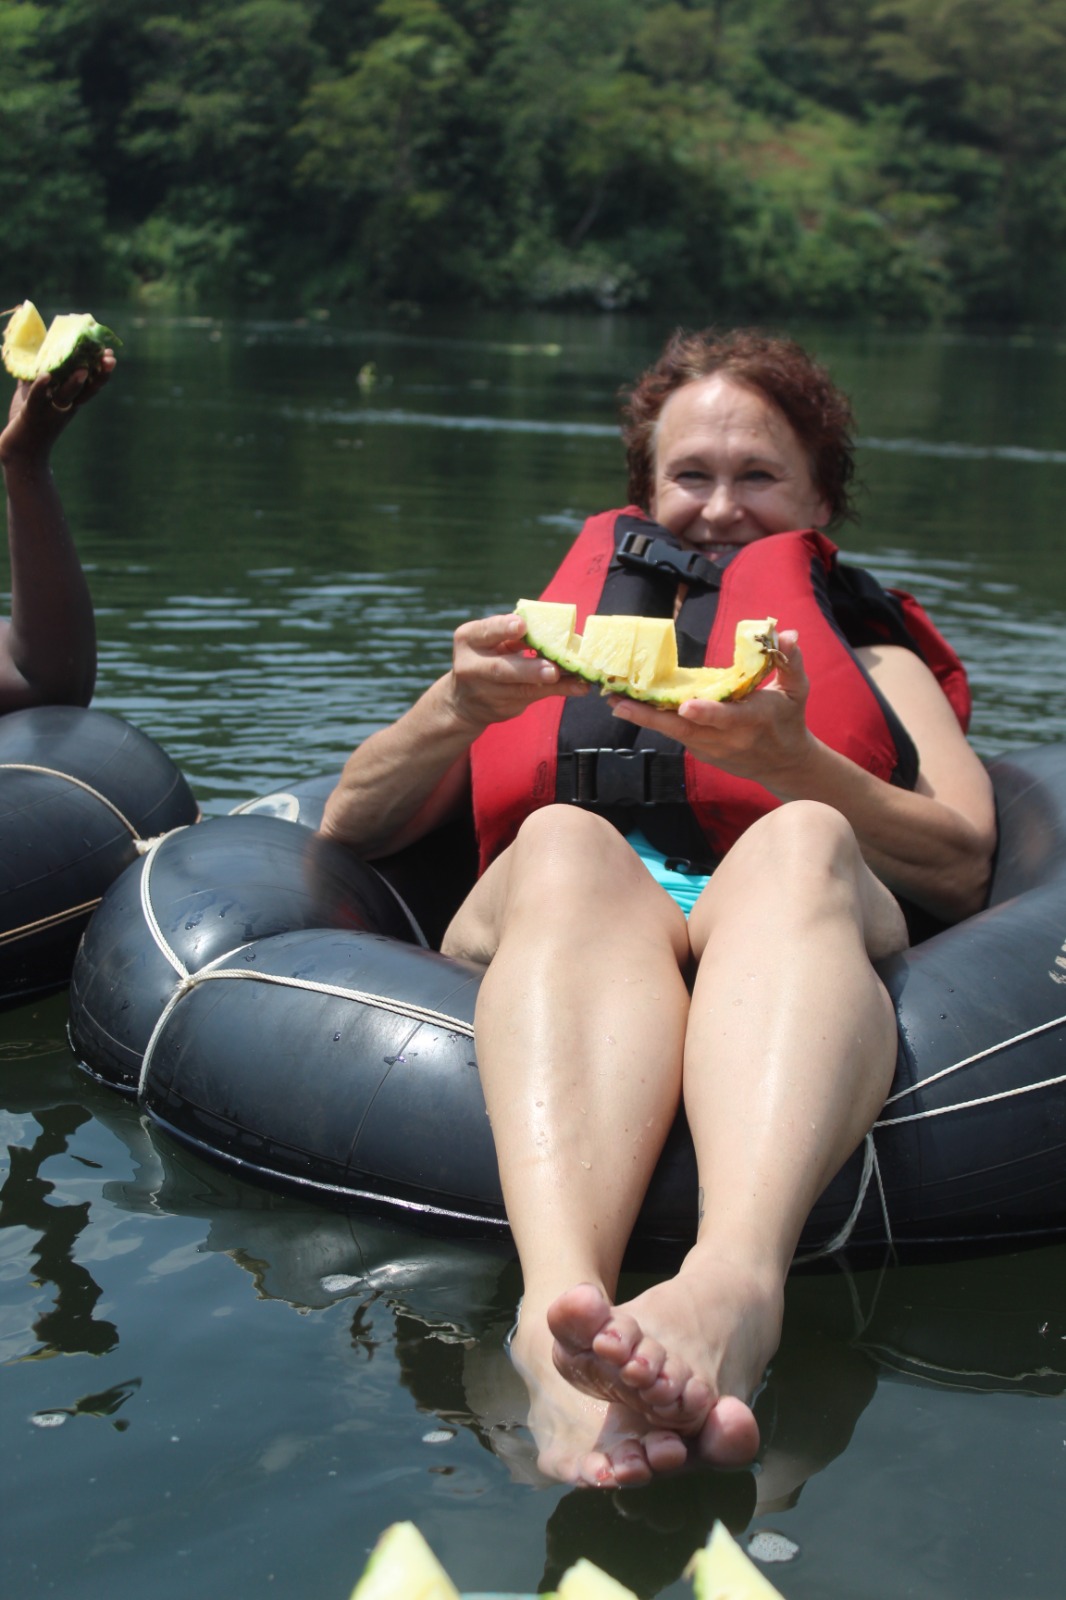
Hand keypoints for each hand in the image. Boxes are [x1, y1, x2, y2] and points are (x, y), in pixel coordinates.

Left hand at [1, 350, 116, 467]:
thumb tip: (32, 357)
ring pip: (66, 395)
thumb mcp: (34, 398)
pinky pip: (37, 397)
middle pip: (86, 389)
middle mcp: (64, 407)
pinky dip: (41, 386)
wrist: (21, 454)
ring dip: (75, 383)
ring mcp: (49, 411)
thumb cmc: (28, 425)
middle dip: (99, 373)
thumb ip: (34, 379)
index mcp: (69, 403)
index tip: (110, 354)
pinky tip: (46, 375)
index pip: (90, 384)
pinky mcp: (31, 413)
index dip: (101, 370)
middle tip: (110, 357)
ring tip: (83, 369)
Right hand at [446, 611, 588, 730]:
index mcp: (469, 640)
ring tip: (578, 681)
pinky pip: (534, 697)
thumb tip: (556, 629)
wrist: (465, 701)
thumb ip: (514, 635)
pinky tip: (579, 687)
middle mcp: (471, 667)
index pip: (486, 632)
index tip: (522, 625)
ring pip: (522, 689)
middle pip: (501, 669)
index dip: (502, 628)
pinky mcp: (502, 709)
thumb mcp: (491, 641)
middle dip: (529, 670)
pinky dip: (558, 691)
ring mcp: (486, 692)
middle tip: (553, 670)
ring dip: (553, 685)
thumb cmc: (487, 657)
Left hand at [608, 629, 815, 787]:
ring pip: (674, 734)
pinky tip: (630, 707)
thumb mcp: (797, 690)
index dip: (706, 713)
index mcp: (752, 721)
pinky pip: (675, 735)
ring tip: (615, 701)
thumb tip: (788, 633)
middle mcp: (727, 738)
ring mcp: (711, 749)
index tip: (686, 707)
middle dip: (651, 717)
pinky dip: (654, 722)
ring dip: (643, 718)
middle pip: (685, 729)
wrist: (783, 764)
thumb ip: (790, 661)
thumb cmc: (790, 720)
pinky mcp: (700, 752)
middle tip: (620, 703)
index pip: (727, 718)